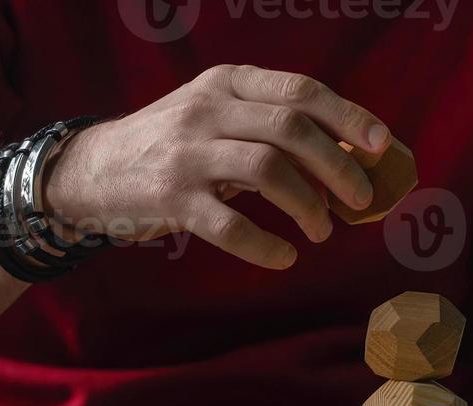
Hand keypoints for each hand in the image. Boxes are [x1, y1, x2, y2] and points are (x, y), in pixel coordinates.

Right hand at [45, 65, 390, 268]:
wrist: (90, 170)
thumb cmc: (172, 146)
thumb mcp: (215, 115)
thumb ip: (269, 124)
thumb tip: (347, 151)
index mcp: (227, 83)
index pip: (299, 90)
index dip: (348, 116)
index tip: (381, 145)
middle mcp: (208, 110)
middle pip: (291, 129)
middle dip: (338, 167)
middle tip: (361, 201)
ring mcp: (188, 154)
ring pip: (267, 171)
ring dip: (309, 206)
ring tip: (323, 231)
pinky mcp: (171, 198)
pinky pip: (230, 225)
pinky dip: (266, 245)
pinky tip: (284, 255)